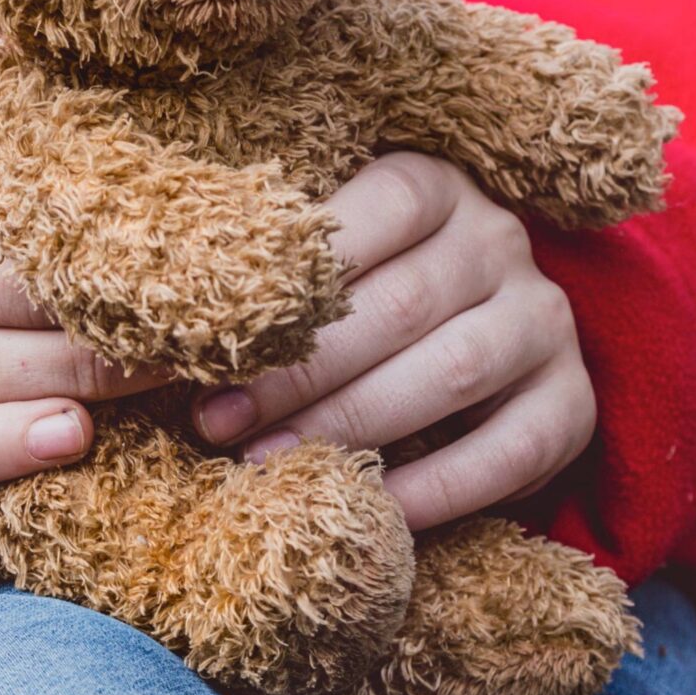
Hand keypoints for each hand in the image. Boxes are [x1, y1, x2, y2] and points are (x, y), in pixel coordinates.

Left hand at [189, 153, 596, 530]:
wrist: (485, 356)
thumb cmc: (359, 304)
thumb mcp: (317, 268)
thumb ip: (252, 277)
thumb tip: (122, 333)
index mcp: (432, 183)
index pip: (363, 217)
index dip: (282, 286)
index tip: (194, 343)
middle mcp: (499, 239)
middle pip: (398, 303)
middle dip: (296, 371)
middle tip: (210, 423)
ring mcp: (546, 318)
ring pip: (452, 371)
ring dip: (351, 424)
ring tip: (265, 465)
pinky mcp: (573, 402)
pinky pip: (510, 451)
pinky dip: (436, 490)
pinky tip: (366, 511)